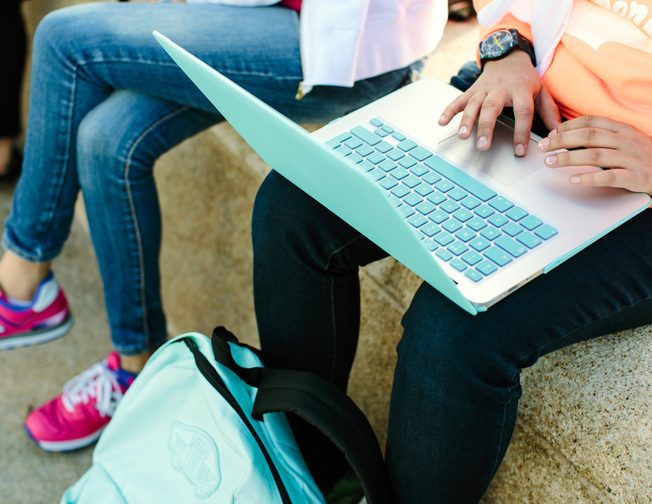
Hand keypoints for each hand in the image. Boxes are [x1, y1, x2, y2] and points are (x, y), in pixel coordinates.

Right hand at [439, 50, 560, 156]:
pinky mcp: (471, 90)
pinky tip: (441, 122)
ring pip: (473, 105)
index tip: (519, 151)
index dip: (521, 133)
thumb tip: (558, 133)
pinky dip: (449, 110)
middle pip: (492, 109)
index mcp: (520, 90)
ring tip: (462, 136)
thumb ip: (549, 113)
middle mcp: (500, 90)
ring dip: (466, 120)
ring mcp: (483, 90)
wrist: (508, 57)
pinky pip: (458, 100)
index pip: (523, 113)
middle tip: (483, 146)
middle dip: (486, 128)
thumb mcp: (542, 92)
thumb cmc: (525, 79)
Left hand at [538, 115, 651, 193]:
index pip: (591, 122)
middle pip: (588, 136)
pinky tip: (574, 180)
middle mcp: (626, 141)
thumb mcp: (624, 140)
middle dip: (562, 141)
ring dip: (569, 158)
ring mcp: (631, 158)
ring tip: (550, 162)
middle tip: (544, 147)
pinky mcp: (635, 176)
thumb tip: (569, 136)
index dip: (568, 126)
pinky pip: (609, 176)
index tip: (552, 133)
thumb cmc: (642, 157)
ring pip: (595, 155)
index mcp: (622, 129)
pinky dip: (590, 178)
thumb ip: (601, 137)